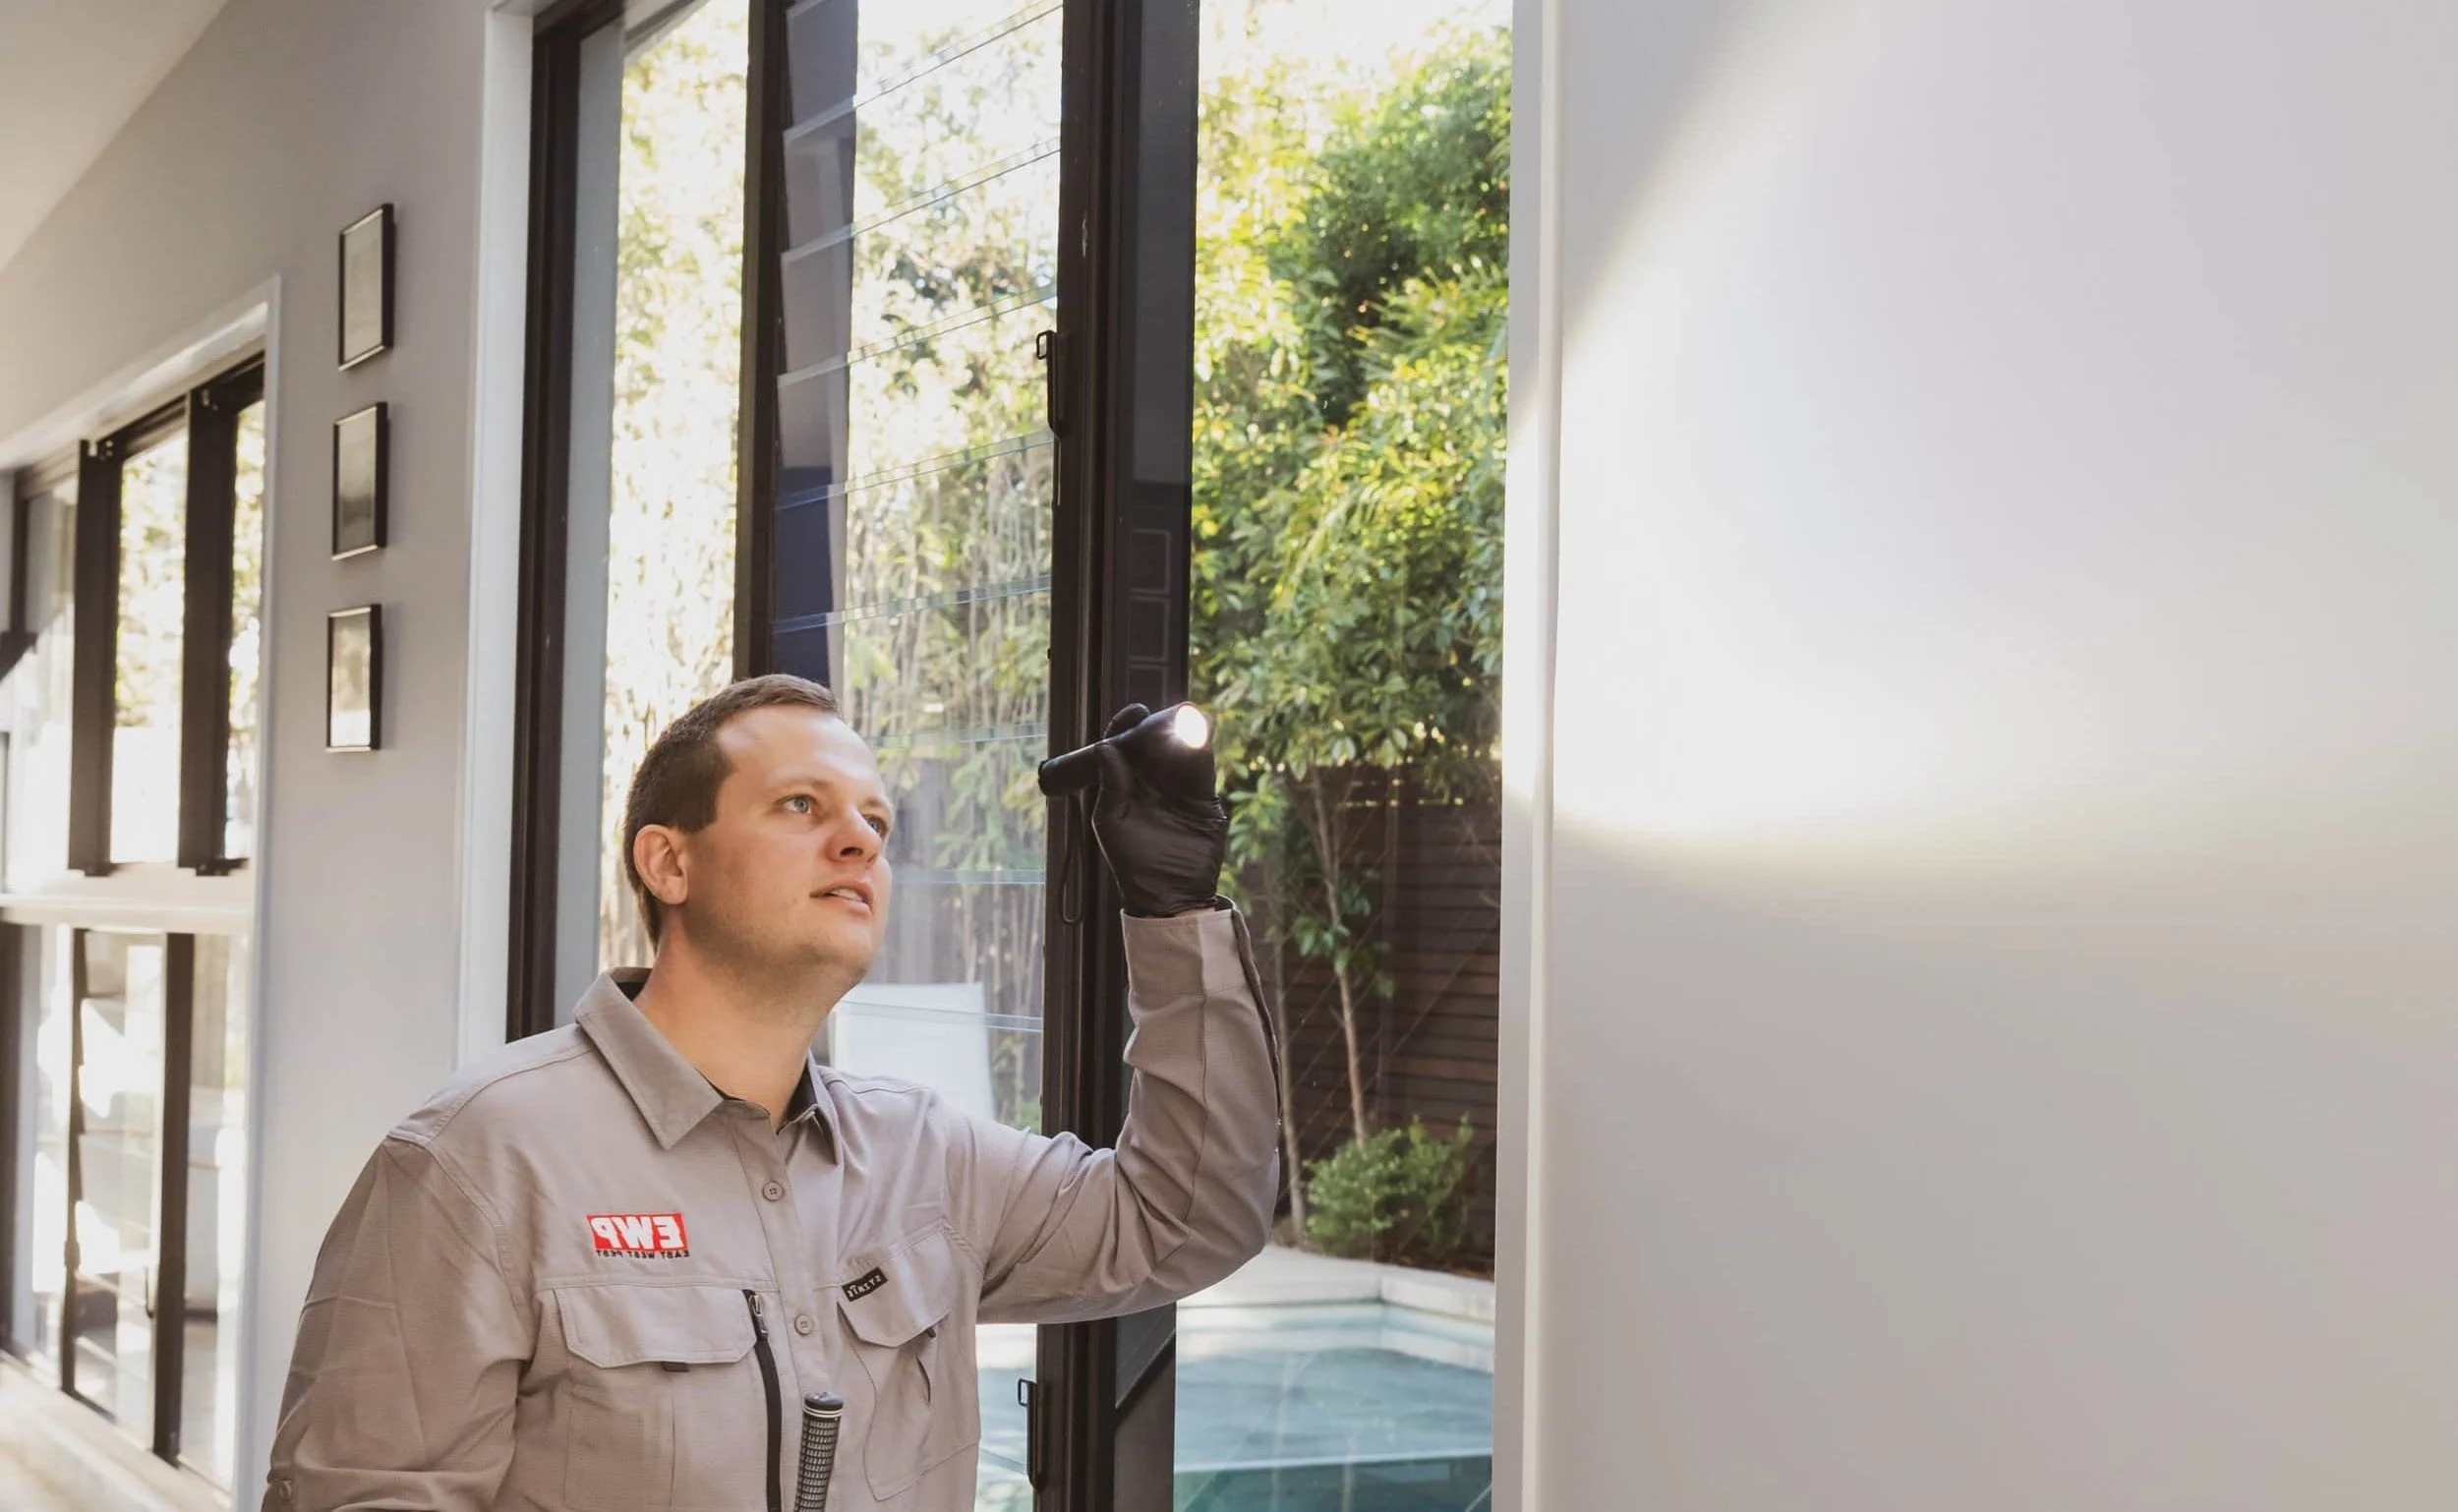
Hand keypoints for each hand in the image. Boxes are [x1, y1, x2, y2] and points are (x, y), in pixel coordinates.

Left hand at [1088, 703, 1228, 916]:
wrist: (1170, 894)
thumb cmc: (1132, 862)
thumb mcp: (1112, 823)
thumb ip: (1110, 786)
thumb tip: (1106, 747)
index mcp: (1124, 782)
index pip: (1125, 745)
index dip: (1128, 725)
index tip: (1135, 712)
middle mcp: (1151, 779)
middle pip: (1157, 740)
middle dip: (1161, 723)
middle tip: (1163, 714)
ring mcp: (1179, 786)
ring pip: (1182, 750)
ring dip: (1184, 733)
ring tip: (1184, 718)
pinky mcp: (1204, 797)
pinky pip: (1203, 769)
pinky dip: (1202, 752)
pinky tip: (1199, 738)